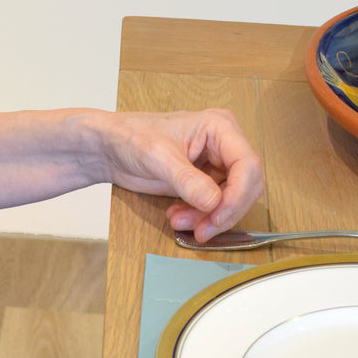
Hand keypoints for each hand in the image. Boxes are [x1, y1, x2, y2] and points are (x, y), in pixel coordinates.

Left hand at [92, 108, 263, 241]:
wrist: (109, 148)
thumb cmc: (131, 137)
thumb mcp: (158, 157)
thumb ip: (187, 180)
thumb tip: (213, 202)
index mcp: (220, 127)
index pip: (248, 165)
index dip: (237, 196)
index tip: (216, 217)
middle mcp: (224, 145)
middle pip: (245, 186)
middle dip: (223, 212)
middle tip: (200, 230)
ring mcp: (215, 164)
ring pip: (230, 200)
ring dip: (208, 218)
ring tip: (178, 221)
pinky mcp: (204, 181)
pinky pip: (214, 206)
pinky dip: (199, 217)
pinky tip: (177, 217)